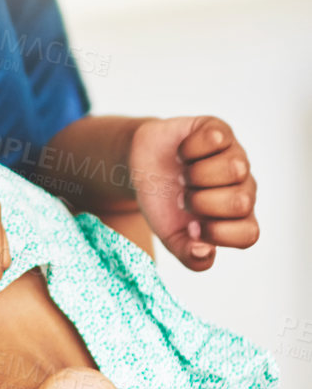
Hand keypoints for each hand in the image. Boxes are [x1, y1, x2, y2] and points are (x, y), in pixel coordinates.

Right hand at [128, 115, 259, 270]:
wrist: (140, 169)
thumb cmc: (163, 204)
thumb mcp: (171, 238)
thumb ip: (190, 256)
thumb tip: (205, 251)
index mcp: (237, 219)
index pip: (248, 234)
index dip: (218, 233)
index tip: (191, 227)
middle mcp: (243, 187)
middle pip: (242, 202)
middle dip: (202, 202)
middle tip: (183, 198)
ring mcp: (234, 157)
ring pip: (235, 169)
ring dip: (197, 175)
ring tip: (183, 175)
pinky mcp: (219, 131)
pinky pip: (217, 139)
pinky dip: (190, 149)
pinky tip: (182, 154)